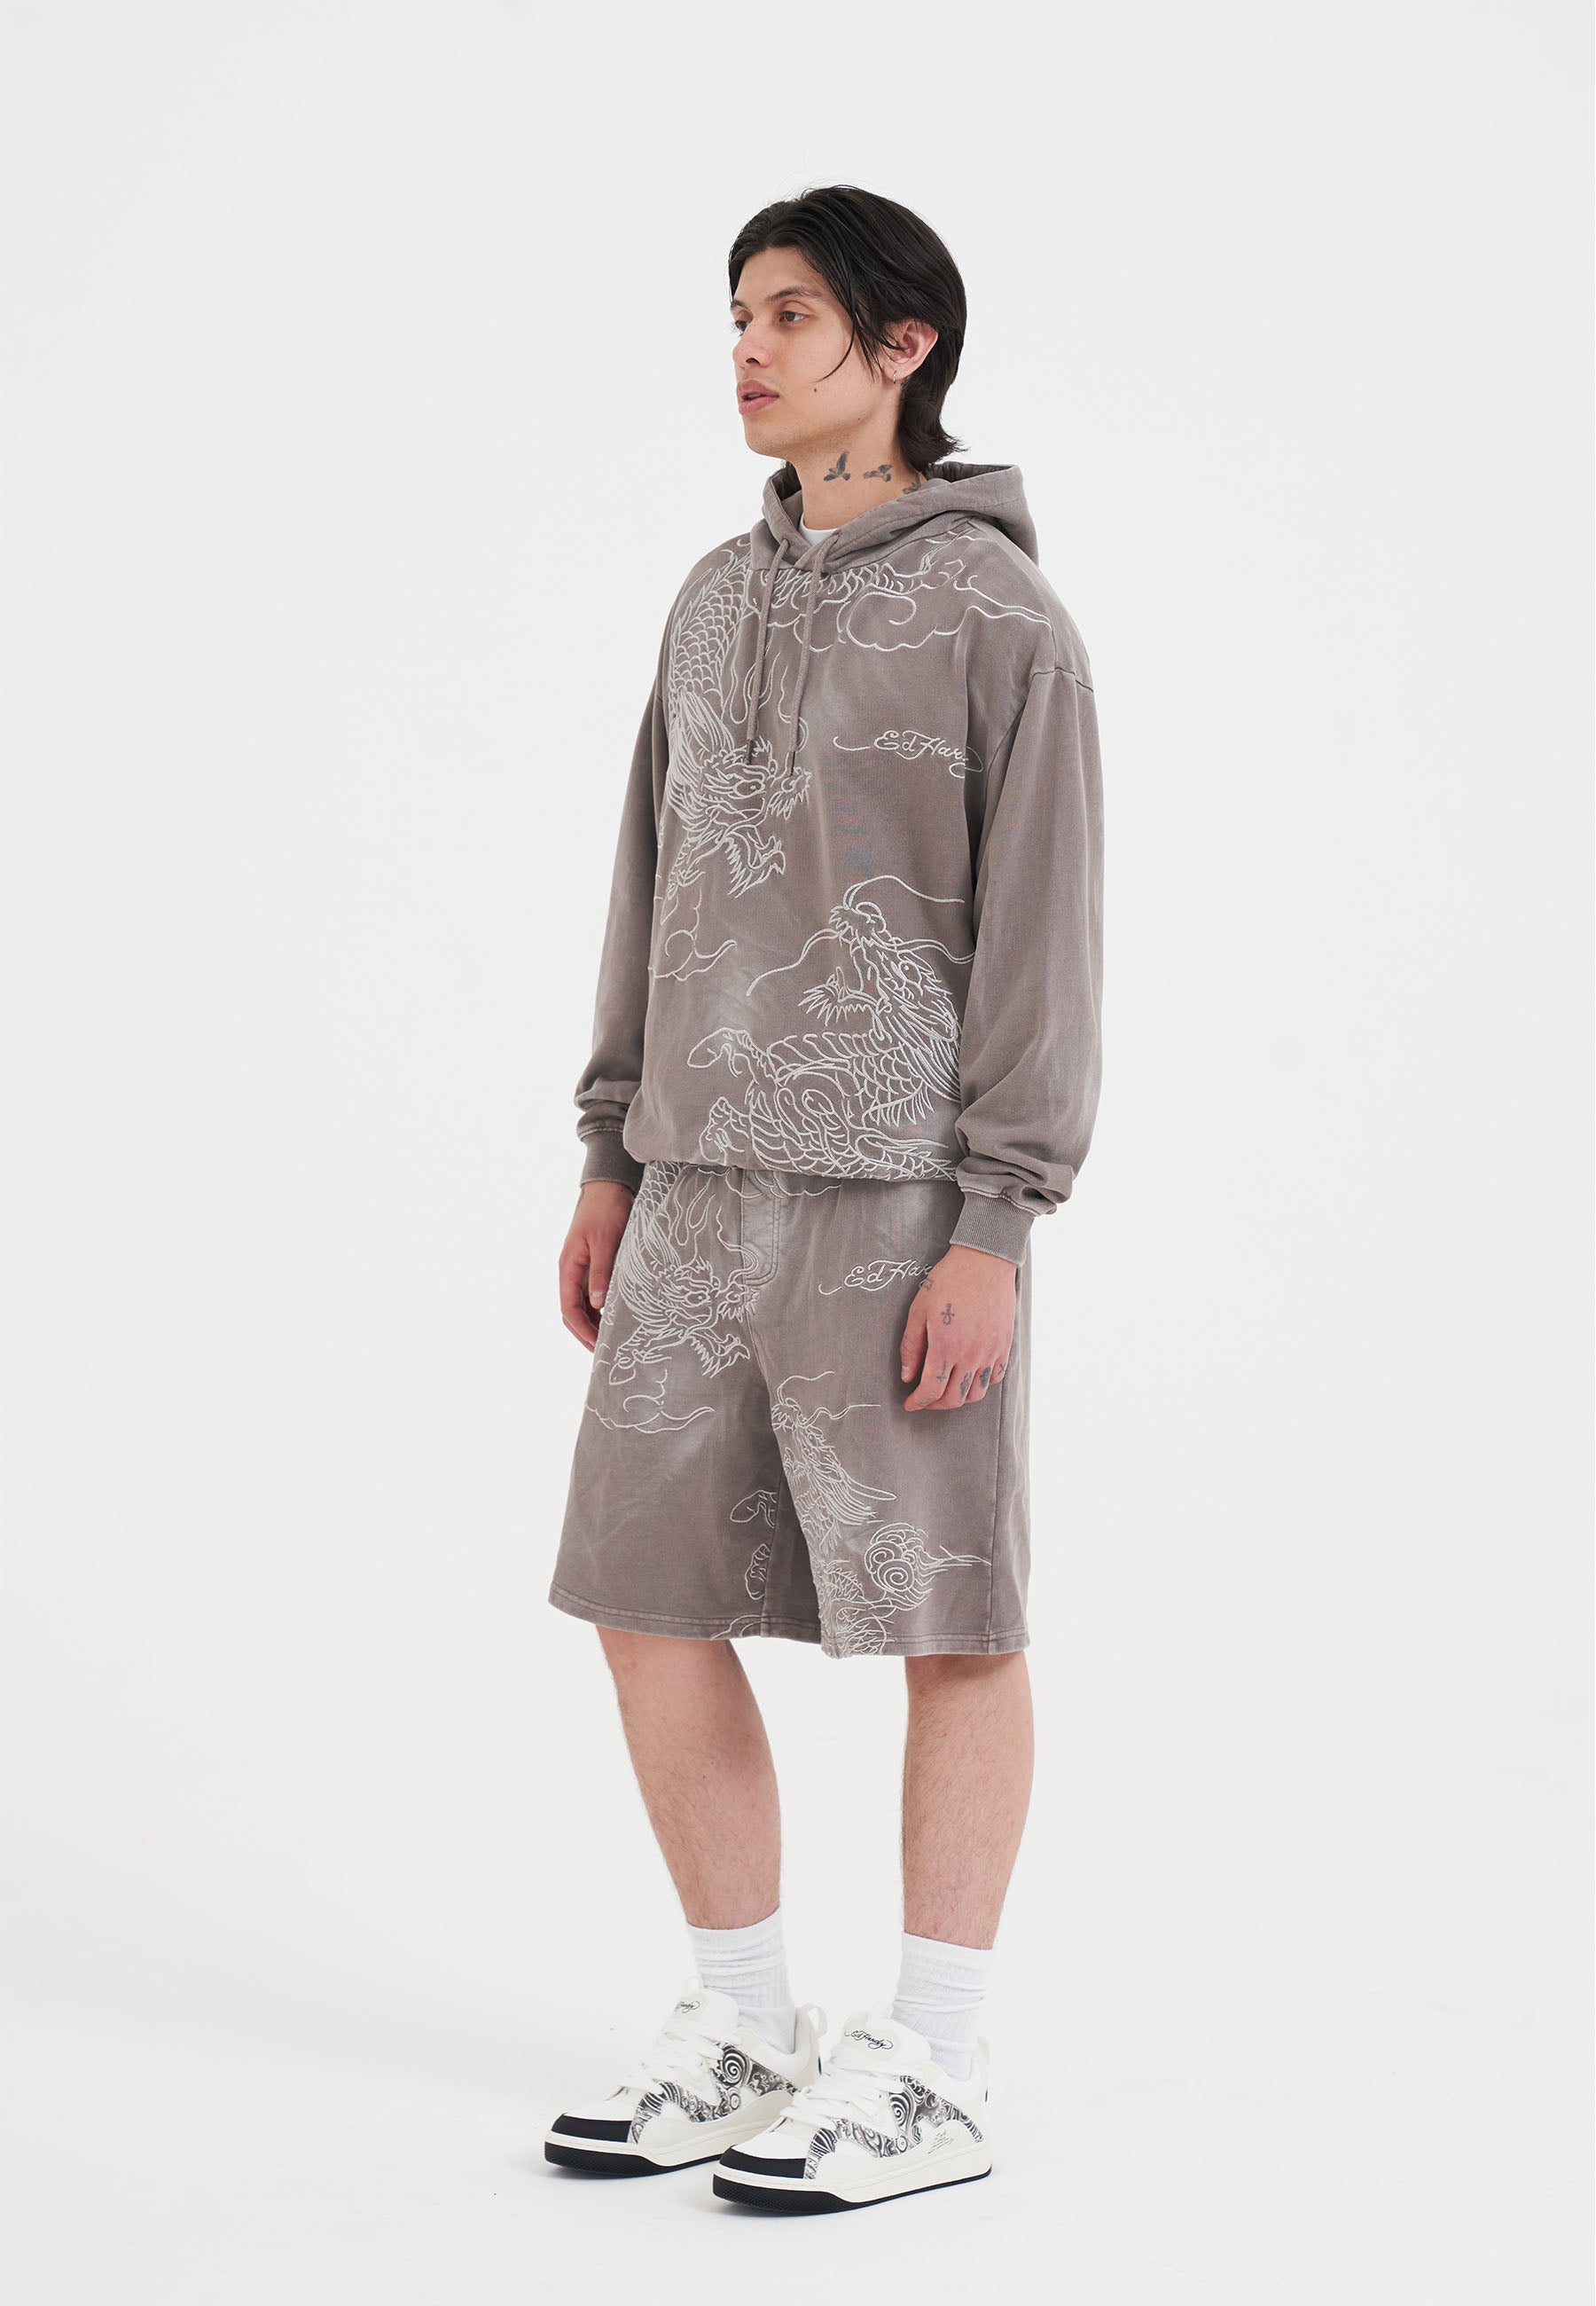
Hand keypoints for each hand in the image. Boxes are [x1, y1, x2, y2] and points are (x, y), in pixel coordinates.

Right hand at [560, 1180, 635, 1350]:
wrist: (609, 1188)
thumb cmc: (605, 1211)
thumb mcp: (605, 1242)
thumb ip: (600, 1273)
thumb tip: (598, 1305)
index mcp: (568, 1267)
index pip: (569, 1308)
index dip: (581, 1330)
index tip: (597, 1346)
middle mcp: (571, 1272)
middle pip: (573, 1312)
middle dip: (586, 1333)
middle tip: (605, 1351)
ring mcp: (581, 1269)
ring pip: (583, 1305)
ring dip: (593, 1323)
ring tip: (612, 1339)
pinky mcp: (593, 1265)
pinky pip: (593, 1294)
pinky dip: (601, 1309)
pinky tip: (615, 1317)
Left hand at [899, 1244, 1017, 1410]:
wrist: (983, 1261)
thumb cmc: (947, 1281)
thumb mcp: (918, 1310)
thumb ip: (911, 1347)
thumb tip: (907, 1377)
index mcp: (946, 1347)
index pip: (931, 1390)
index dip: (918, 1402)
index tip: (909, 1404)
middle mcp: (971, 1355)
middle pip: (954, 1399)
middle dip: (935, 1404)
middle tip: (924, 1398)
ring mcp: (991, 1352)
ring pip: (976, 1393)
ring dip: (958, 1397)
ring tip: (946, 1388)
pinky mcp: (1004, 1345)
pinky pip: (995, 1377)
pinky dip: (980, 1383)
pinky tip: (969, 1373)